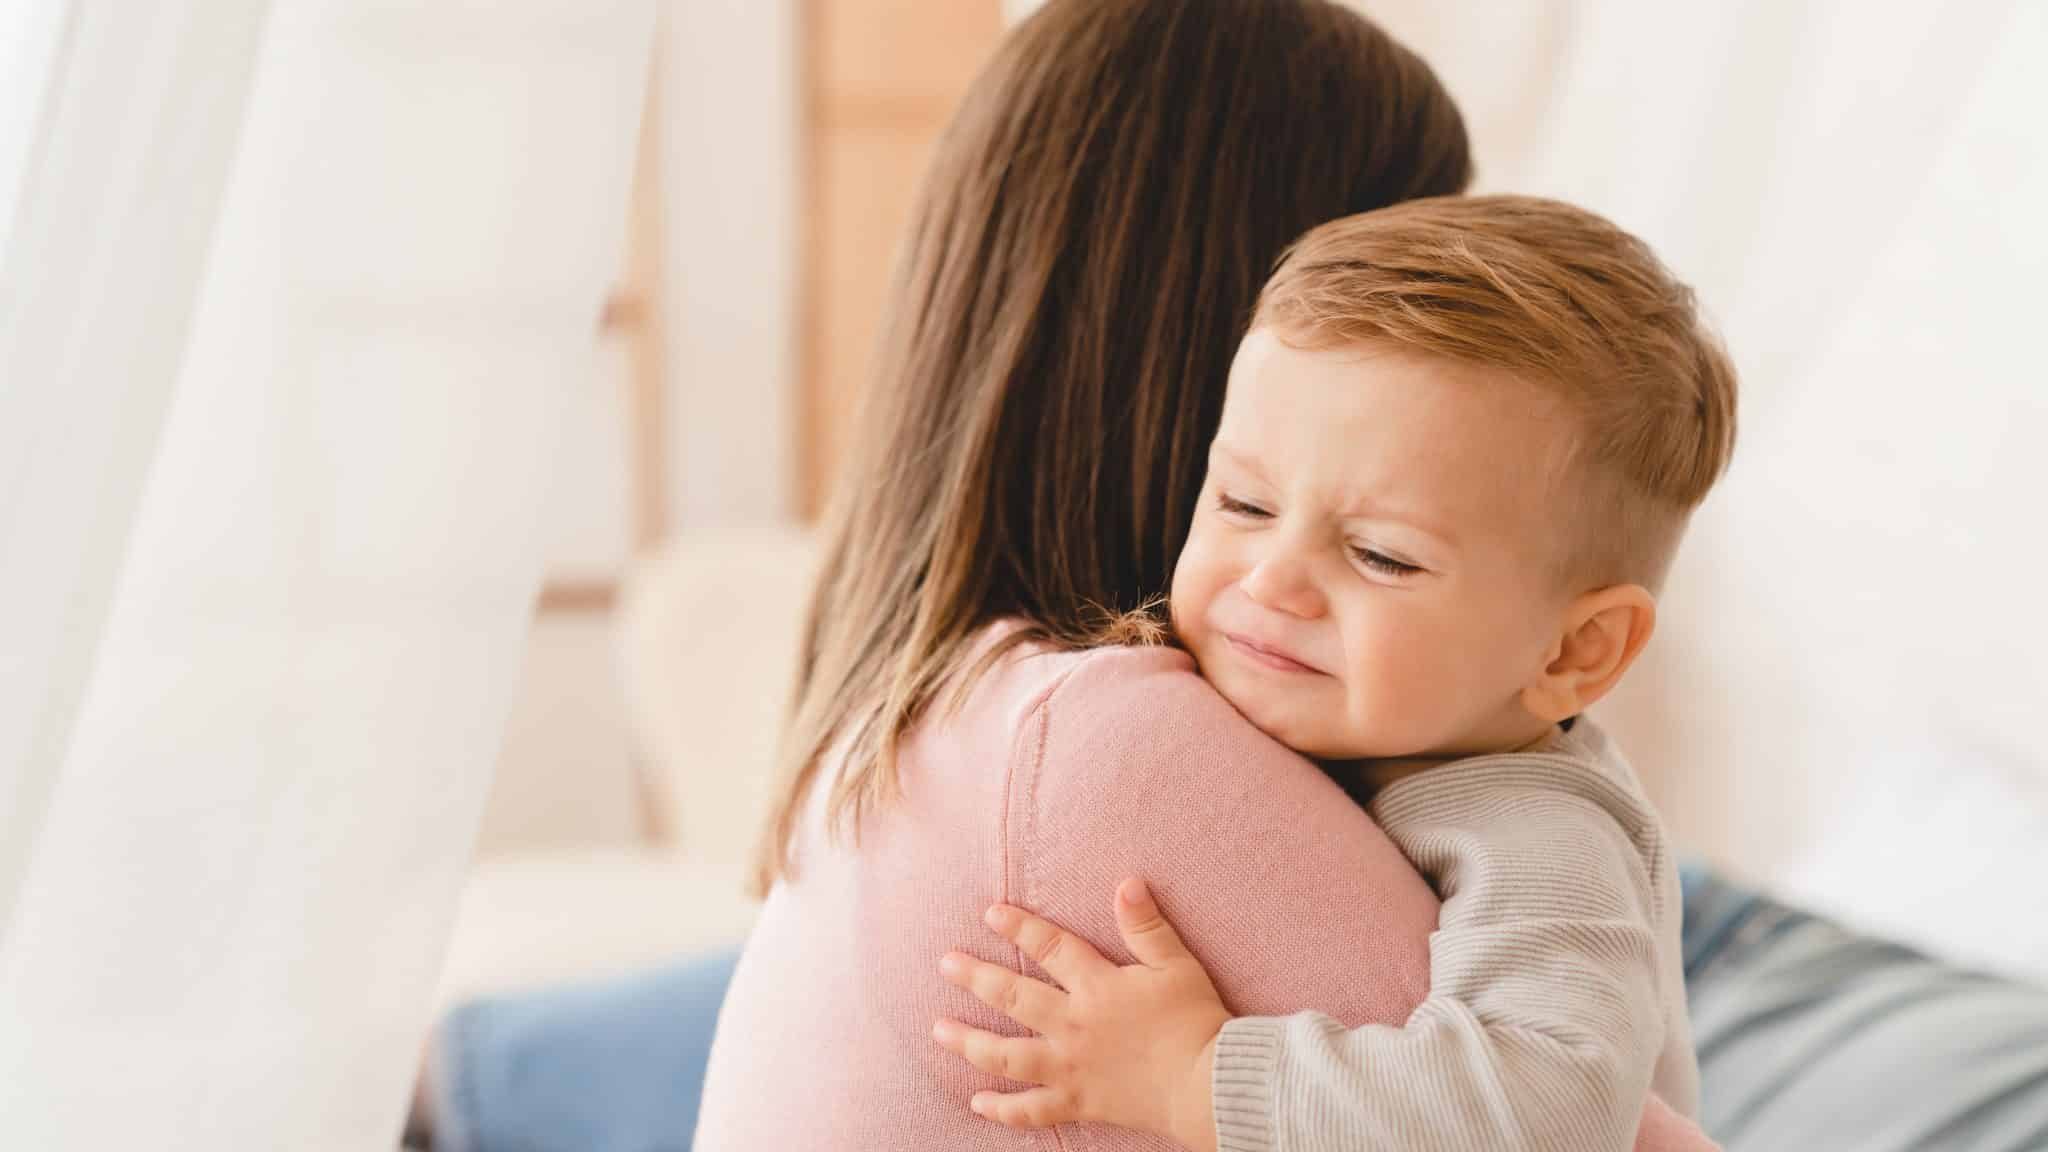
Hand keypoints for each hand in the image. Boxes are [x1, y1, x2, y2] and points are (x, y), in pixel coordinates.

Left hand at [932, 877, 1230, 1151]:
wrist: (1207, 1084)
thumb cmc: (1196, 1022)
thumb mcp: (1176, 964)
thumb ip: (1147, 926)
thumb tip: (1126, 884)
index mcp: (1097, 986)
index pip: (1050, 947)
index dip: (1019, 927)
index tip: (990, 914)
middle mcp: (1073, 1025)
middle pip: (1013, 996)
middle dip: (975, 977)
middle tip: (946, 963)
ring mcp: (1070, 1067)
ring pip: (1006, 1055)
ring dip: (969, 1041)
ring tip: (939, 1029)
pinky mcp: (1078, 1102)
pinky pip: (1031, 1110)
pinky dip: (1002, 1109)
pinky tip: (978, 1102)